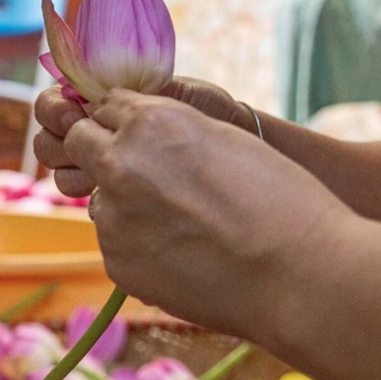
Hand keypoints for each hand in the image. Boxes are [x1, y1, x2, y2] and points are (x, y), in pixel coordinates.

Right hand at [34, 78, 259, 197]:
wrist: (236, 143)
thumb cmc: (207, 109)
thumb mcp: (166, 91)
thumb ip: (123, 90)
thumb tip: (89, 87)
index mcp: (98, 104)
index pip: (52, 105)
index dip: (54, 109)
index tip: (74, 111)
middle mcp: (95, 137)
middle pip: (48, 142)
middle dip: (57, 140)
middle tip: (81, 138)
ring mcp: (104, 170)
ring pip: (62, 174)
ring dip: (72, 172)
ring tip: (97, 172)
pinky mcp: (119, 198)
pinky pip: (92, 202)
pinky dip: (97, 197)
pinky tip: (117, 193)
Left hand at [63, 89, 349, 336]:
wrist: (300, 274)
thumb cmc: (279, 200)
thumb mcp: (222, 139)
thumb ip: (169, 130)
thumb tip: (131, 133)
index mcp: (150, 123)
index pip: (105, 104)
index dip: (120, 118)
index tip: (131, 130)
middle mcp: (120, 165)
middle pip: (80, 143)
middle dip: (100, 149)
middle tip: (138, 170)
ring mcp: (113, 218)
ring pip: (101, 198)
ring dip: (125, 202)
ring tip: (183, 223)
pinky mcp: (116, 263)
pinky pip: (117, 242)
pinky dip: (140, 244)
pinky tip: (185, 253)